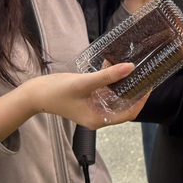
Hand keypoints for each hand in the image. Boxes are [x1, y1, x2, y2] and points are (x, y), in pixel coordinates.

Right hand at [28, 63, 148, 129]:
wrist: (33, 94)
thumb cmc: (56, 92)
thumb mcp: (84, 83)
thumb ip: (107, 76)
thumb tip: (131, 68)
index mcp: (99, 119)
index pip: (129, 113)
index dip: (141, 99)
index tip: (149, 84)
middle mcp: (99, 115)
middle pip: (124, 104)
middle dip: (134, 89)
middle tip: (143, 73)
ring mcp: (93, 107)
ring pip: (115, 96)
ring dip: (122, 82)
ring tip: (132, 66)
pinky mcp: (89, 99)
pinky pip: (105, 90)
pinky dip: (110, 79)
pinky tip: (112, 64)